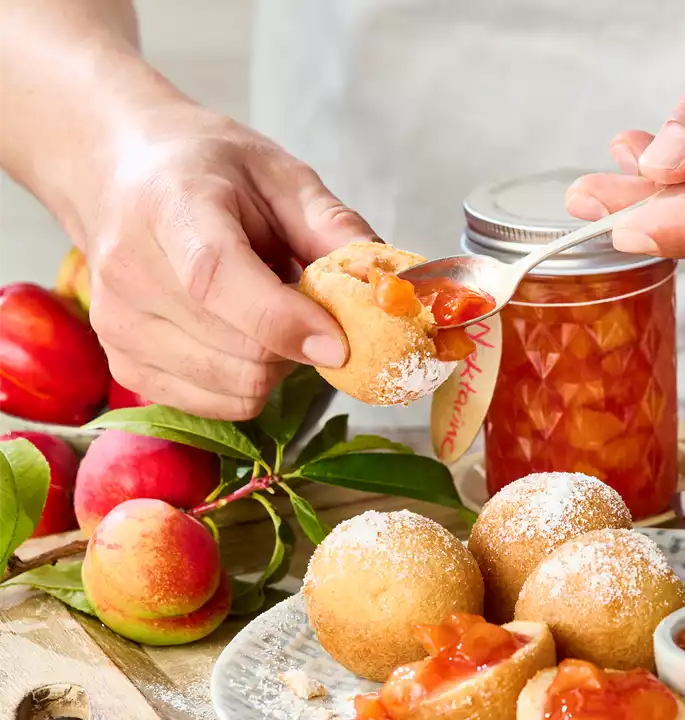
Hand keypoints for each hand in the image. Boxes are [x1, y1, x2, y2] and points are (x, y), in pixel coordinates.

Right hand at [81, 105, 375, 418]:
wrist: (121, 175)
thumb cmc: (208, 171)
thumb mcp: (280, 176)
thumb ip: (335, 228)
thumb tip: (388, 285)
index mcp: (170, 208)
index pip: (218, 279)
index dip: (286, 321)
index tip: (341, 343)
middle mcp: (131, 273)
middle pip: (239, 349)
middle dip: (300, 341)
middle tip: (311, 305)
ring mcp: (118, 326)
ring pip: (235, 387)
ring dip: (278, 364)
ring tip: (268, 312)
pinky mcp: (123, 366)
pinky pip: (217, 405)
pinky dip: (249, 382)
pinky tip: (242, 336)